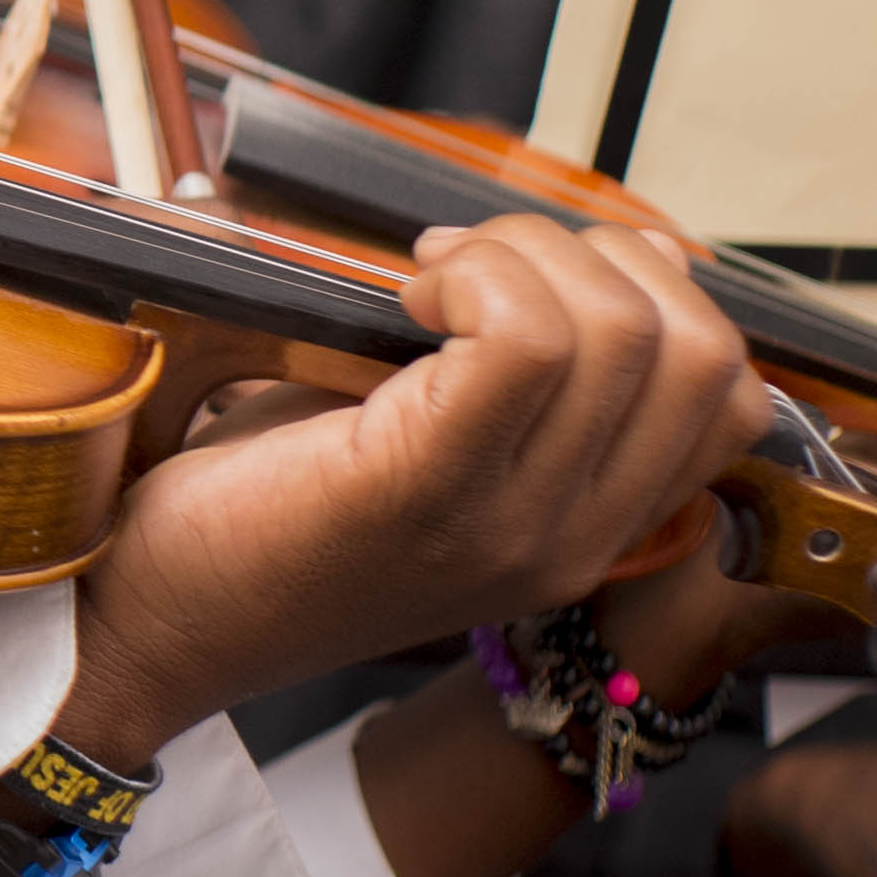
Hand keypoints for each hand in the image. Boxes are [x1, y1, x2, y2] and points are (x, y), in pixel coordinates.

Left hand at [59, 217, 750, 769]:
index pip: (729, 397)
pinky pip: (522, 341)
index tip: (534, 274)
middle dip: (596, 257)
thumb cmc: (264, 508)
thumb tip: (578, 259)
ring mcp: (511, 524)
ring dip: (519, 255)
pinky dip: (473, 276)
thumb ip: (513, 381)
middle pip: (700, 353)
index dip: (656, 295)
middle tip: (468, 264)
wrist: (148, 620)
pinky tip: (404, 298)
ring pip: (619, 332)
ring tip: (425, 280)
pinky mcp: (423, 488)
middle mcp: (574, 541)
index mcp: (586, 531)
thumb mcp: (421, 443)